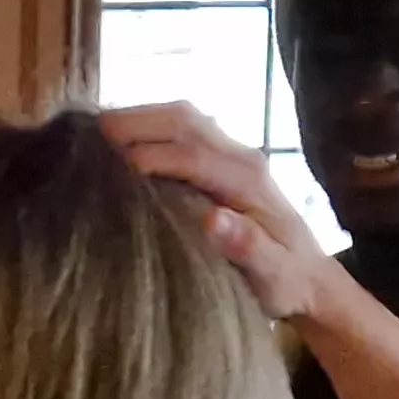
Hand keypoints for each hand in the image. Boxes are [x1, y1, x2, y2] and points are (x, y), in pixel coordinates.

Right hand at [98, 101, 340, 323]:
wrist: (310, 276)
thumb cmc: (286, 282)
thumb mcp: (273, 276)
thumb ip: (247, 248)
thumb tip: (213, 221)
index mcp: (250, 180)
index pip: (193, 155)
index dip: (150, 157)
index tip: (109, 169)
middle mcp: (242, 156)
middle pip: (185, 121)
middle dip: (136, 122)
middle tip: (88, 135)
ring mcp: (233, 152)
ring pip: (183, 117)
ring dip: (140, 116)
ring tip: (96, 130)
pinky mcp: (223, 158)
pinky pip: (182, 128)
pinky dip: (148, 125)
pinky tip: (120, 139)